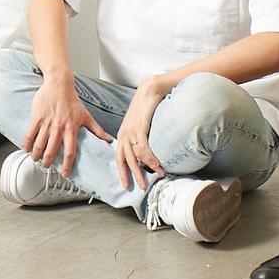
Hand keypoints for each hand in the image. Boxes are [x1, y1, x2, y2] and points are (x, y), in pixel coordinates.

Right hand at [22, 75, 112, 174]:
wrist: (59, 84)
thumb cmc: (72, 101)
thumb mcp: (86, 116)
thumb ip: (97, 130)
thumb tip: (109, 140)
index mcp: (71, 128)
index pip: (70, 151)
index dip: (67, 165)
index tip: (65, 174)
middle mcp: (58, 127)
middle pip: (51, 151)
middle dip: (47, 162)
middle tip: (46, 167)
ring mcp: (46, 122)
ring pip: (39, 144)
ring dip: (36, 155)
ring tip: (36, 160)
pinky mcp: (37, 117)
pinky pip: (30, 134)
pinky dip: (27, 144)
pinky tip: (27, 149)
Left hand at [112, 78, 170, 192]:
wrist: (150, 90)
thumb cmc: (147, 106)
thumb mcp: (140, 124)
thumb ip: (141, 136)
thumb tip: (147, 149)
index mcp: (122, 135)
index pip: (119, 157)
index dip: (123, 171)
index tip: (126, 183)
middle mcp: (123, 135)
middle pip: (124, 160)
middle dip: (130, 176)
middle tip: (137, 188)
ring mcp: (130, 132)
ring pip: (134, 157)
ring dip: (145, 170)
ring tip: (156, 177)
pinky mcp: (138, 129)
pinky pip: (143, 149)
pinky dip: (151, 159)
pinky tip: (158, 166)